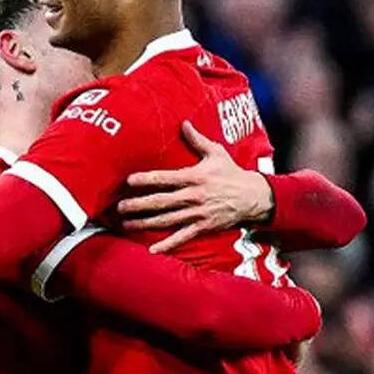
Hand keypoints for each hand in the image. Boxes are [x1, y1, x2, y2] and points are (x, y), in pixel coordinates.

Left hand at [117, 121, 273, 252]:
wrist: (255, 197)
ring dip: (145, 223)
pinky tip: (152, 250)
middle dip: (138, 204)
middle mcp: (193, 196)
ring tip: (126, 224)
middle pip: (161, 201)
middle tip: (119, 207)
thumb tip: (183, 122)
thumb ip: (197, 140)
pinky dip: (167, 245)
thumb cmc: (232, 173)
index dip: (146, 179)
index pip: (165, 178)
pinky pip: (182, 237)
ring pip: (166, 220)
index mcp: (194, 177)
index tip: (128, 181)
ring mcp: (197, 213)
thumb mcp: (216, 153)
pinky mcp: (203, 227)